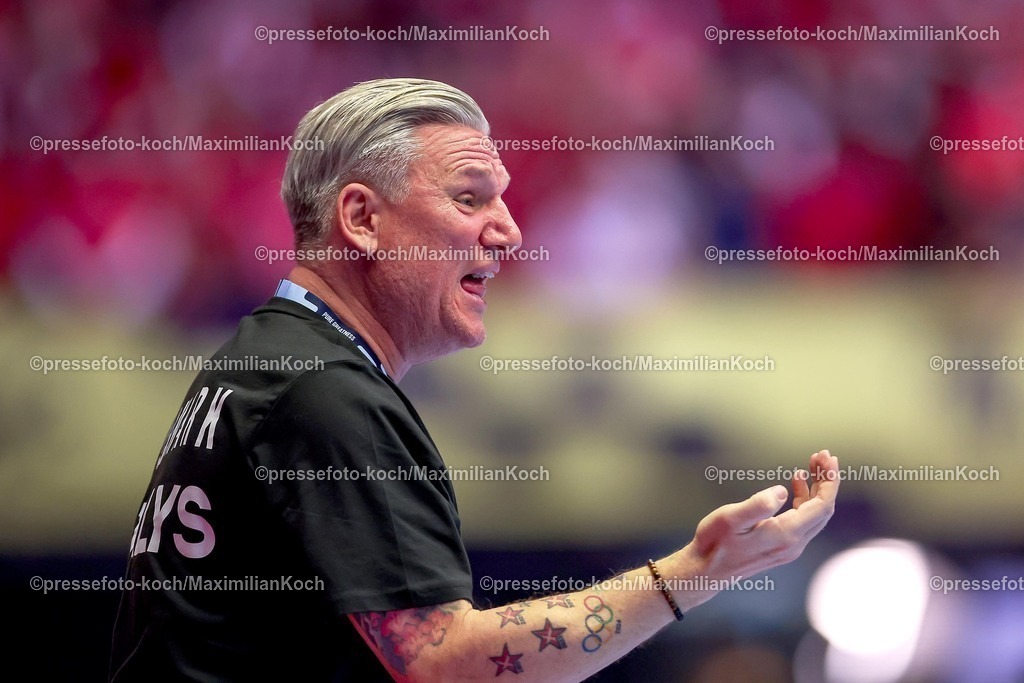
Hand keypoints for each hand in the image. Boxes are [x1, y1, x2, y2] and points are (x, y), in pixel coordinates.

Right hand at [667, 450, 838, 607]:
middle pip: (823, 509)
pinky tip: (794, 485)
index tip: (828, 457)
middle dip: (826, 480)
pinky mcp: (782, 547)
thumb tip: (782, 491)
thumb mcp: (730, 518)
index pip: (822, 505)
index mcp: (786, 535)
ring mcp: (789, 547)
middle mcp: (794, 544)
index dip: (829, 480)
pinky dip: (804, 499)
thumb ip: (758, 504)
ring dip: (816, 489)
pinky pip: (803, 521)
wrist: (706, 571)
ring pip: (814, 515)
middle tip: (821, 455)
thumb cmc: (714, 542)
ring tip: (810, 465)